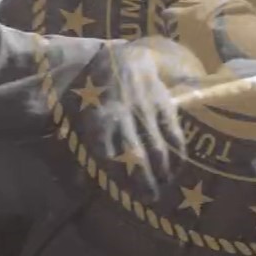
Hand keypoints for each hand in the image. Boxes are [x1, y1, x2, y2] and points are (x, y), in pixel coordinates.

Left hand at [87, 37, 199, 194]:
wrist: (126, 57)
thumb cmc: (97, 89)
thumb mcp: (79, 112)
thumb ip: (78, 147)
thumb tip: (77, 182)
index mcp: (99, 119)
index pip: (104, 153)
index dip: (112, 175)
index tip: (118, 194)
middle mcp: (123, 117)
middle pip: (134, 155)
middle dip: (142, 180)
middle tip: (149, 198)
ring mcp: (146, 111)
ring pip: (157, 147)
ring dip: (162, 171)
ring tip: (164, 187)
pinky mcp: (165, 106)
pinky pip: (174, 133)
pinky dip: (178, 153)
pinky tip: (177, 169)